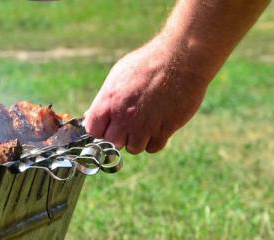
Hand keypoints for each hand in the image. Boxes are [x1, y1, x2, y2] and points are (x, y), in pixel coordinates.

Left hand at [83, 38, 210, 153]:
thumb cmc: (148, 63)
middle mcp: (124, 117)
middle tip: (129, 122)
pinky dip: (155, 140)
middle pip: (112, 143)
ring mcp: (144, 125)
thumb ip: (105, 99)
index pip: (93, 130)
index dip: (100, 129)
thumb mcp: (118, 76)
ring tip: (146, 122)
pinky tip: (158, 125)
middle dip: (119, 136)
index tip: (109, 124)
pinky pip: (153, 148)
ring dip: (138, 139)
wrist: (181, 57)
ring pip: (133, 149)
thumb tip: (92, 115)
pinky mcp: (165, 129)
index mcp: (108, 101)